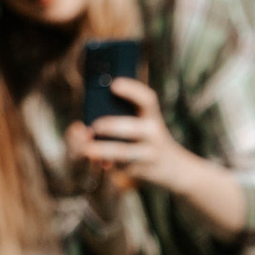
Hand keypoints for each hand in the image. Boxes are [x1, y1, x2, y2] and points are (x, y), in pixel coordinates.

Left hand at [66, 77, 193, 195]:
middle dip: (112, 126)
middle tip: (94, 126)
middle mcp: (154, 134)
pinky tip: (98, 161)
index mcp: (152, 116)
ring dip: (104, 151)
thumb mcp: (145, 122)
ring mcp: (149, 154)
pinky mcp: (141, 170)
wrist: (172, 166)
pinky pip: (121, 167)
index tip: (114, 85)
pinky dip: (107, 164)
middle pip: (133, 128)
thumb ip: (124, 115)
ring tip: (87, 149)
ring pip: (125, 153)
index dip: (132, 90)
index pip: (147, 100)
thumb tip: (82, 125)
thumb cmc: (148, 137)